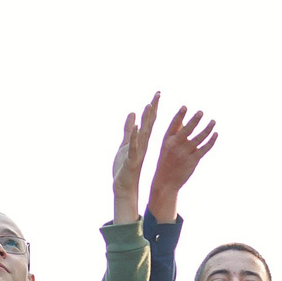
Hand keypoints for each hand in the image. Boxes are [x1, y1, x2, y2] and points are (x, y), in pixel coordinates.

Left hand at [111, 92, 159, 224]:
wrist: (123, 186)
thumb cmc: (125, 166)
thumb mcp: (126, 143)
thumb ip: (128, 129)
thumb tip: (132, 113)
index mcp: (142, 140)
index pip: (149, 121)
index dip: (153, 107)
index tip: (157, 93)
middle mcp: (143, 144)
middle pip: (149, 123)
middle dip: (153, 108)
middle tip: (158, 94)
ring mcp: (138, 151)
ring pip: (143, 133)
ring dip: (146, 120)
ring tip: (149, 106)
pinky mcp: (131, 159)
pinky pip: (133, 146)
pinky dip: (134, 136)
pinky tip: (137, 127)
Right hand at [145, 106, 215, 222]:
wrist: (166, 181)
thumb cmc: (167, 161)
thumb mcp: (166, 146)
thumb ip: (176, 133)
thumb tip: (185, 118)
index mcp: (167, 140)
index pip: (173, 125)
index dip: (179, 115)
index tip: (185, 107)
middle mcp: (176, 145)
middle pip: (187, 130)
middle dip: (194, 120)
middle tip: (201, 112)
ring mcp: (185, 153)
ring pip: (198, 138)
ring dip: (207, 129)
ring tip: (213, 121)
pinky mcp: (193, 160)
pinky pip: (204, 148)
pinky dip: (211, 141)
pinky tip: (215, 134)